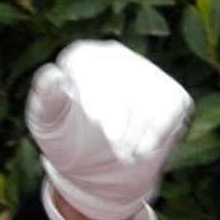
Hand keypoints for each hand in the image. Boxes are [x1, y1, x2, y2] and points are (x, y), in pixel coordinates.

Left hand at [25, 40, 192, 219]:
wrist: (95, 162)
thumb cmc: (66, 137)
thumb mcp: (48, 122)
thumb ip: (47, 100)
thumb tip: (51, 75)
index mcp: (81, 57)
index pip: (92, 64)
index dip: (96, 90)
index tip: (95, 119)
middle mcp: (115, 57)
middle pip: (124, 77)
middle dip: (121, 115)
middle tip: (114, 145)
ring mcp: (145, 72)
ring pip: (151, 93)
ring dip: (139, 129)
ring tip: (124, 154)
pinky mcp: (169, 92)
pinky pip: (171, 106)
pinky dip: (159, 131)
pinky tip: (143, 149)